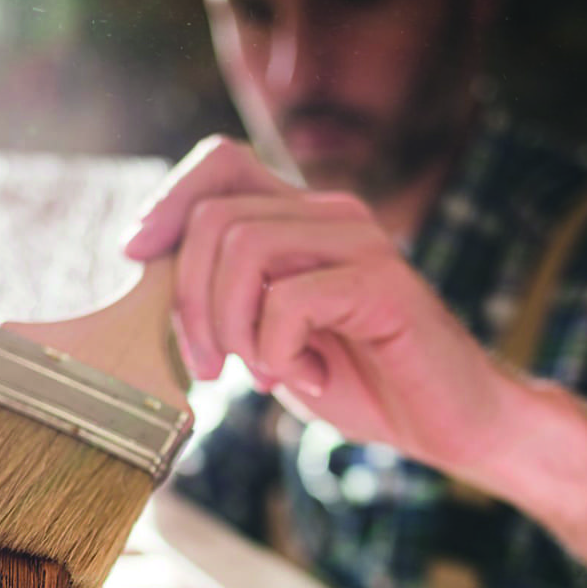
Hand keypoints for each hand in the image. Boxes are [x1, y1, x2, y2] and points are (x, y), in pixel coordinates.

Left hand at [122, 136, 511, 474]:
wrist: (451, 425)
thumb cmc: (361, 383)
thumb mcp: (270, 339)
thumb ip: (225, 301)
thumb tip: (150, 276)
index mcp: (302, 218)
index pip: (220, 162)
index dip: (167, 201)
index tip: (136, 256)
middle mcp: (331, 213)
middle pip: (216, 216)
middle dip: (188, 300)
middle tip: (207, 366)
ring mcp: (361, 242)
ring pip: (245, 249)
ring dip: (231, 326)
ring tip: (260, 373)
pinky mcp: (384, 283)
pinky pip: (291, 301)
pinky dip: (279, 352)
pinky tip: (308, 378)